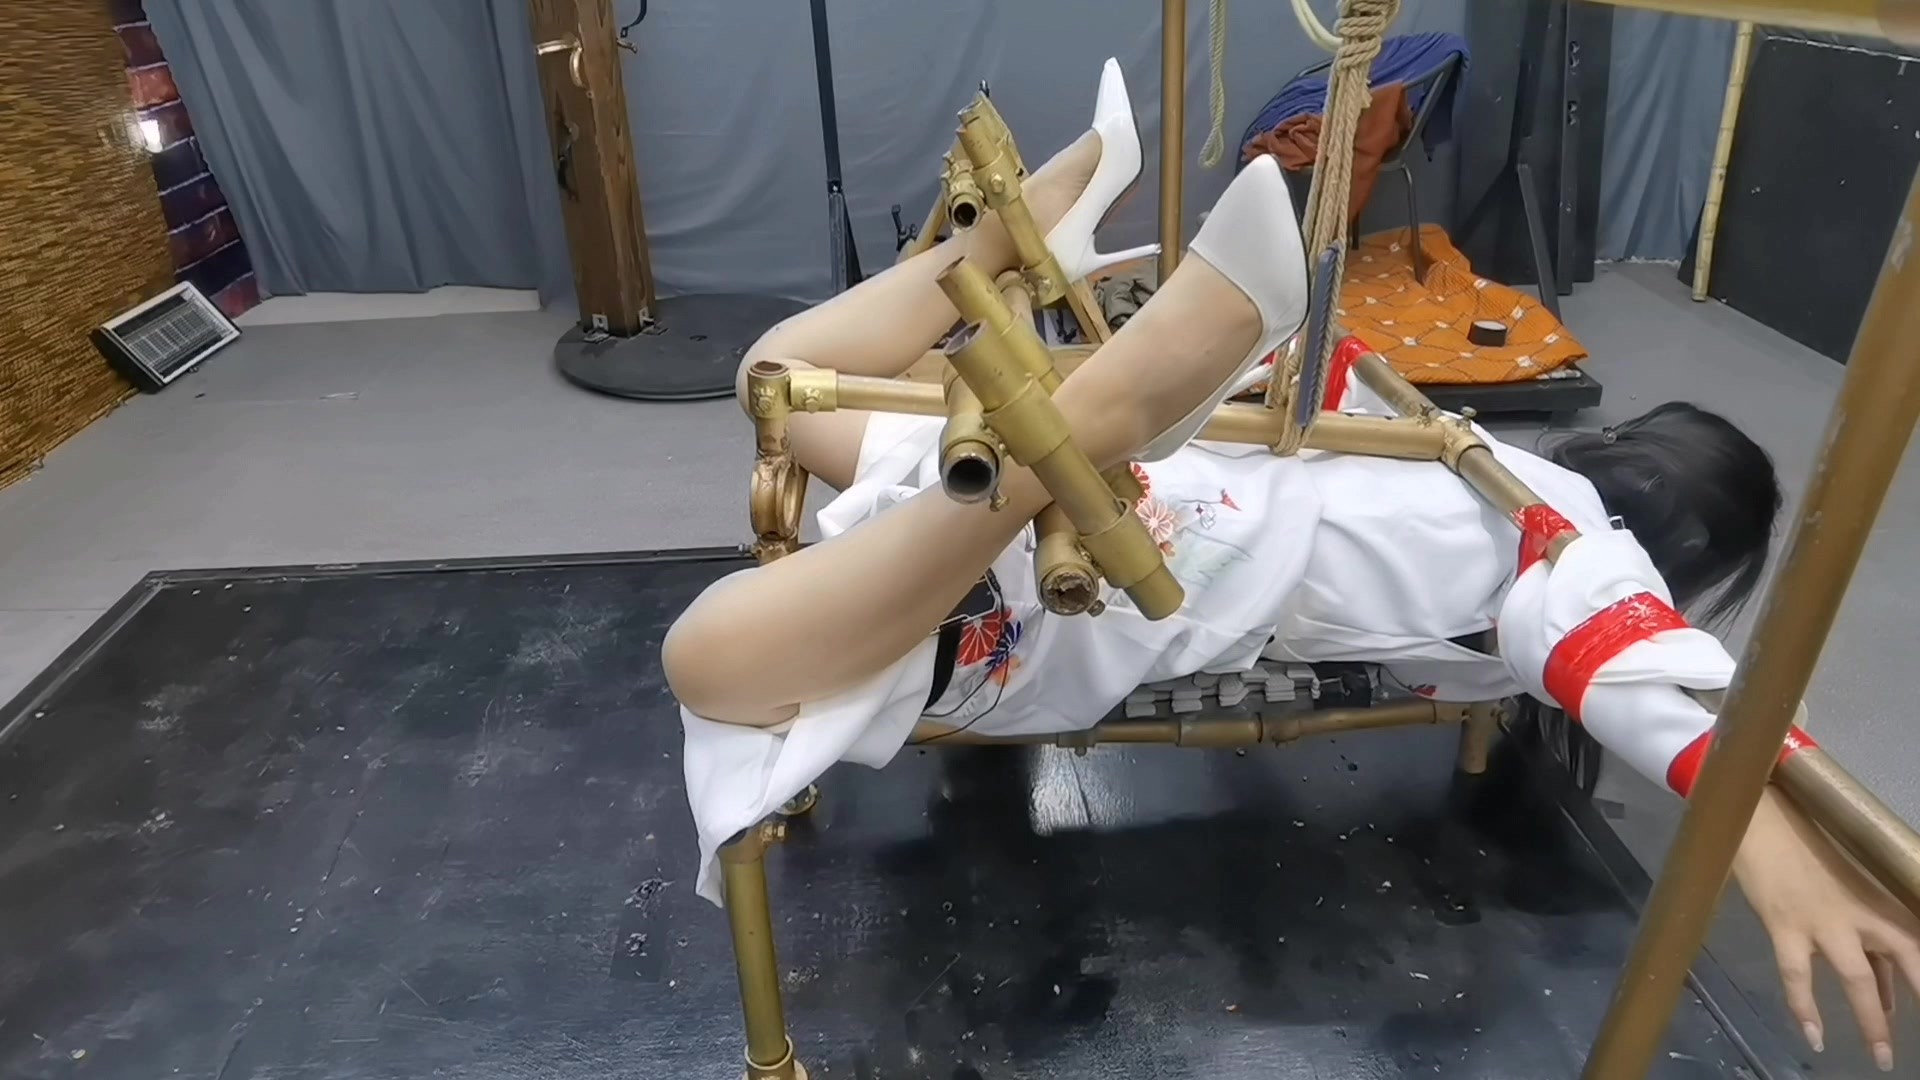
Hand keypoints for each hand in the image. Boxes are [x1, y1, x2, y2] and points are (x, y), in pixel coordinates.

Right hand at [1732, 785, 1919, 1071]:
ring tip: (1881, 1056)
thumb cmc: (1806, 852)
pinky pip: (1797, 976)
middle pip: (1902, 961)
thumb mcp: (1849, 894)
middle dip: (1918, 998)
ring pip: (1856, 977)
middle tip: (1914, 1041)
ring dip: (1871, 1019)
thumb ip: (1869, 938)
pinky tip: (1814, 1037)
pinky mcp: (1784, 925)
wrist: (1760, 820)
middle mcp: (1859, 912)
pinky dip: (1805, 1009)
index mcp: (1877, 900)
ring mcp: (1822, 920)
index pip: (1916, 945)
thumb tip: (1887, 989)